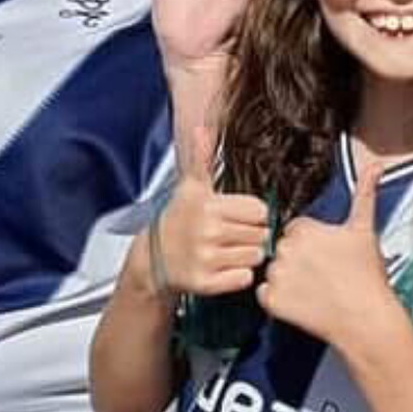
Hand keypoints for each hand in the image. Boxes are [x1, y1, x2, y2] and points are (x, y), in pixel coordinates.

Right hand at [151, 125, 269, 296]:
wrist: (152, 258)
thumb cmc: (178, 219)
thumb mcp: (190, 186)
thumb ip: (201, 157)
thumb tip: (203, 127)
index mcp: (209, 205)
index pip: (260, 210)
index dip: (253, 214)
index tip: (240, 216)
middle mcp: (208, 232)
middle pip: (260, 234)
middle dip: (252, 235)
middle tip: (234, 235)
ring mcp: (206, 259)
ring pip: (255, 257)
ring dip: (247, 255)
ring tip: (229, 251)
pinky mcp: (205, 283)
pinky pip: (244, 279)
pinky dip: (239, 276)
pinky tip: (225, 268)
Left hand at [258, 161, 395, 348]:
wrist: (366, 319)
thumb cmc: (367, 277)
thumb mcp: (364, 229)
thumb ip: (365, 193)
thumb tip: (375, 165)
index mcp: (305, 229)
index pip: (296, 229)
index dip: (312, 243)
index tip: (327, 256)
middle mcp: (286, 250)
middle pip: (283, 249)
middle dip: (298, 259)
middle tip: (323, 273)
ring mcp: (278, 276)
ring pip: (274, 271)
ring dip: (288, 279)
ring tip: (315, 289)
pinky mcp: (272, 301)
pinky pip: (265, 295)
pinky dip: (278, 300)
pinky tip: (302, 302)